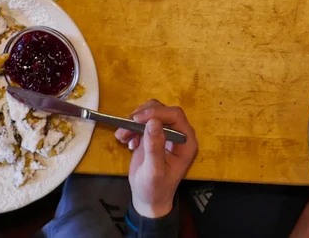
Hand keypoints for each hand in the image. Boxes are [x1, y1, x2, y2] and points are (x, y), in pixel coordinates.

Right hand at [114, 99, 197, 218]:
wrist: (148, 199)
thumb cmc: (155, 189)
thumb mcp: (153, 172)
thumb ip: (154, 148)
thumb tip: (153, 122)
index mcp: (186, 142)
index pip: (175, 116)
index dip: (157, 113)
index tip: (137, 119)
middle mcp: (179, 134)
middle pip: (162, 110)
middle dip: (142, 116)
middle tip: (126, 127)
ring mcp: (166, 133)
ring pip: (151, 112)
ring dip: (134, 121)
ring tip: (122, 136)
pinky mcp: (153, 134)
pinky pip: (142, 121)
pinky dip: (131, 126)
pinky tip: (125, 141)